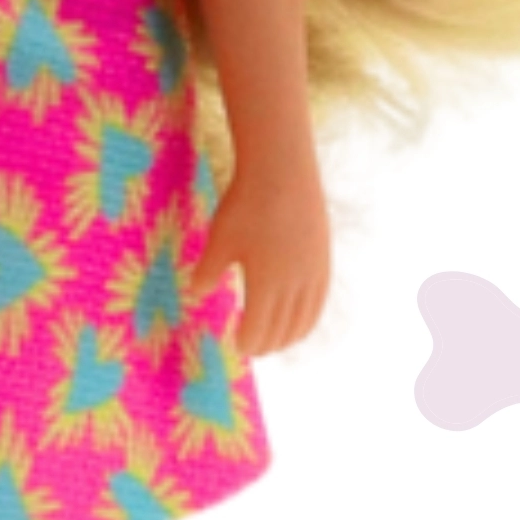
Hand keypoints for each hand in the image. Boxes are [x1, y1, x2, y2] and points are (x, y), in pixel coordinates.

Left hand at [185, 159, 329, 357]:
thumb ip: (208, 272)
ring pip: (304, 320)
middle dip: (267, 344)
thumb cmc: (245, 206)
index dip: (248, 342)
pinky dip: (308, 318)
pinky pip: (319, 301)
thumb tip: (196, 294)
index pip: (259, 330)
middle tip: (252, 347)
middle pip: (283, 330)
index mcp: (266, 285)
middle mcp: (295, 285)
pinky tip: (298, 318)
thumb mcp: (219, 240)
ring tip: (274, 340)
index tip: (236, 346)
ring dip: (289, 336)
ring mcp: (314, 274)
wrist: (282, 171)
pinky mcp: (324, 260)